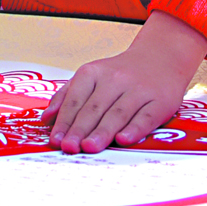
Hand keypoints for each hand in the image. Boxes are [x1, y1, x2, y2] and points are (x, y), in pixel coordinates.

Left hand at [40, 10, 206, 153]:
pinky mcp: (159, 101)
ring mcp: (139, 90)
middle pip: (95, 108)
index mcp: (94, 72)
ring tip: (89, 148)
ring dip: (102, 132)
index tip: (55, 140)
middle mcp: (116, 79)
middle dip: (80, 129)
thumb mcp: (91, 76)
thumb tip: (46, 119)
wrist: (160, 57)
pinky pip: (145, 117)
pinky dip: (134, 129)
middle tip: (69, 148)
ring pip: (118, 113)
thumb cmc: (120, 73)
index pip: (76, 98)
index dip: (64, 120)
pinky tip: (123, 140)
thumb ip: (67, 96)